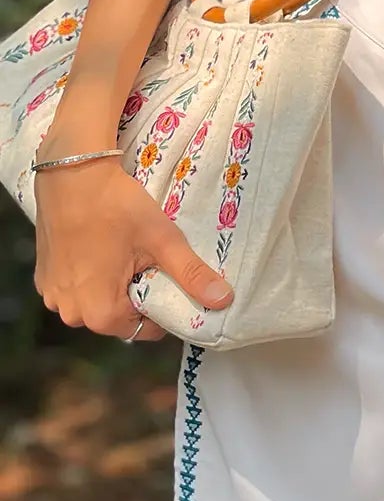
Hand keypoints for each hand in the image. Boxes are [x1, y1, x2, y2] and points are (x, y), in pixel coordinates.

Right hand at [34, 152, 234, 343]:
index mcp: (100, 314)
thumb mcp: (162, 240)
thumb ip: (192, 274)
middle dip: (136, 295)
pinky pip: (75, 287)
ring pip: (95, 302)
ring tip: (124, 252)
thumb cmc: (118, 206)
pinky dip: (89, 276)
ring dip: (112, 286)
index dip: (162, 307)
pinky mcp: (42, 277)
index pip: (145, 329)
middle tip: (148, 260)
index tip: (170, 279)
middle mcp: (71, 314)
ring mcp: (52, 296)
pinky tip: (99, 248)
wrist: (72, 172)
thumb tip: (224, 301)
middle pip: (118, 317)